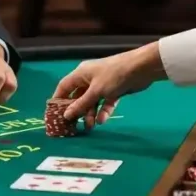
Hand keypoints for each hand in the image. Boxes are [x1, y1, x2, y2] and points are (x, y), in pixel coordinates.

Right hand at [51, 43, 165, 129]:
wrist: (140, 69)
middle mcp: (89, 79)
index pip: (64, 86)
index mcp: (81, 74)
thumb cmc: (114, 76)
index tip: (54, 115)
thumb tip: (66, 115)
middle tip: (74, 126)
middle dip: (77, 111)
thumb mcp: (95, 91)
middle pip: (78, 97)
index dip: (58, 100)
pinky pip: (105, 102)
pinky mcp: (114, 90)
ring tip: (91, 127)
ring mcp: (102, 85)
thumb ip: (81, 104)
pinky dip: (103, 111)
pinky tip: (103, 120)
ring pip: (92, 102)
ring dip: (90, 114)